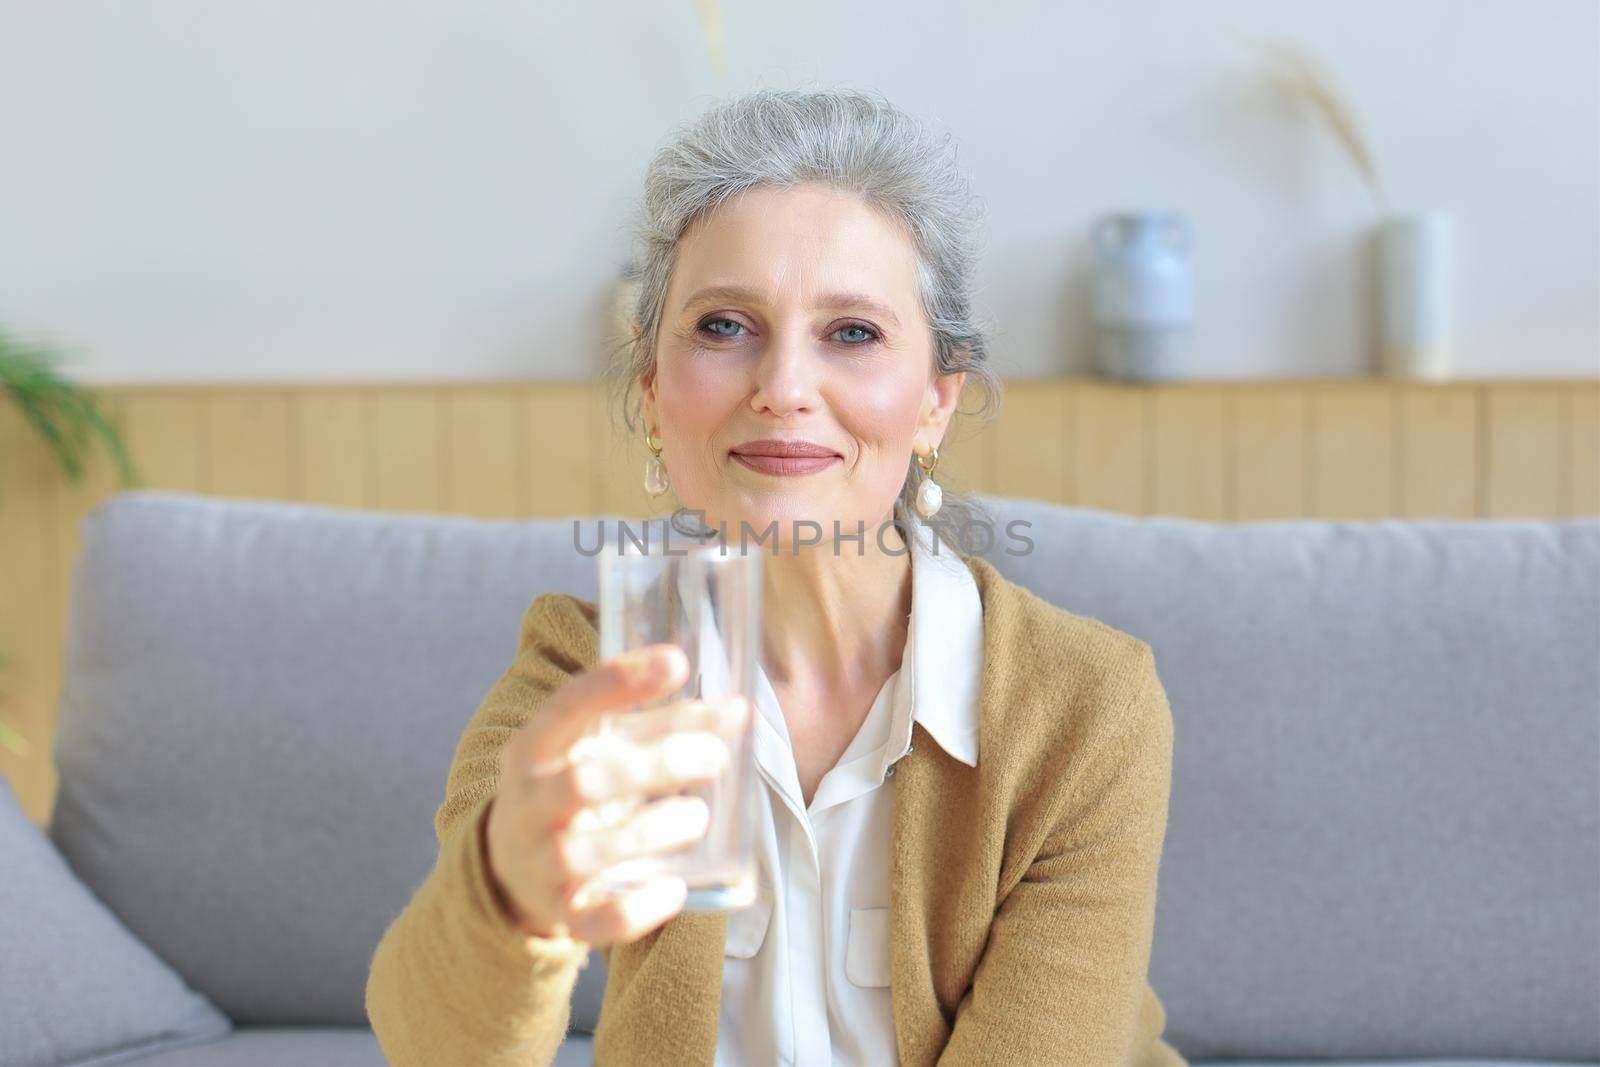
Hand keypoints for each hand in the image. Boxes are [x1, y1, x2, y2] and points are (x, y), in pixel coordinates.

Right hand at [485, 643, 748, 946]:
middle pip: (586, 783)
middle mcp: (529, 804)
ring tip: (698, 817)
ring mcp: (540, 863)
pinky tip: (674, 888)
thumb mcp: (605, 750)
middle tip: (717, 757)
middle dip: (658, 766)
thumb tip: (741, 710)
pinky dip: (637, 909)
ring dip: (654, 831)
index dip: (620, 682)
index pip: (568, 706)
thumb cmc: (575, 791)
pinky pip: (595, 921)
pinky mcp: (560, 912)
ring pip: (587, 852)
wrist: (513, 868)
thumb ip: (667, 726)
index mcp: (535, 749)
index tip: (677, 661)